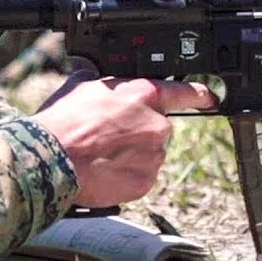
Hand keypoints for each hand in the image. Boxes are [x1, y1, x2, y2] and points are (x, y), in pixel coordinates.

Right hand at [32, 71, 216, 206]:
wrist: (51, 160)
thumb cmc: (64, 121)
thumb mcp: (84, 85)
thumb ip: (108, 82)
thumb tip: (105, 79)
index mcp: (146, 95)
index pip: (186, 92)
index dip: (200, 95)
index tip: (210, 99)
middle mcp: (157, 124)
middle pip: (159, 127)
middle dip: (139, 131)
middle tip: (109, 136)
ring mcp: (154, 155)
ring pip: (149, 153)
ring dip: (132, 154)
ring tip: (101, 154)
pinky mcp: (146, 181)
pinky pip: (141, 176)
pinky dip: (126, 176)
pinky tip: (104, 170)